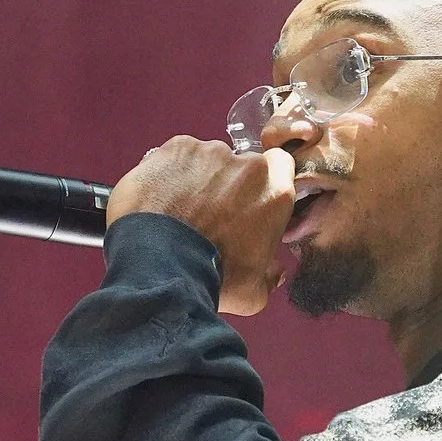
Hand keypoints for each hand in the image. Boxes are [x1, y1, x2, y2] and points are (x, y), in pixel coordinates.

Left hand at [106, 139, 294, 318]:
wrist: (161, 267)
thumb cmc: (210, 279)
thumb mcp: (253, 292)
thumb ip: (269, 277)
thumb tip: (274, 272)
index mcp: (274, 192)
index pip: (281, 167)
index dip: (266, 180)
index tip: (251, 198)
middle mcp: (247, 165)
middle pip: (241, 165)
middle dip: (229, 184)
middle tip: (210, 214)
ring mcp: (210, 153)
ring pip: (208, 160)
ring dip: (199, 178)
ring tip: (179, 209)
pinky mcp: (176, 148)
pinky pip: (177, 156)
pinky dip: (170, 172)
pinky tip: (161, 198)